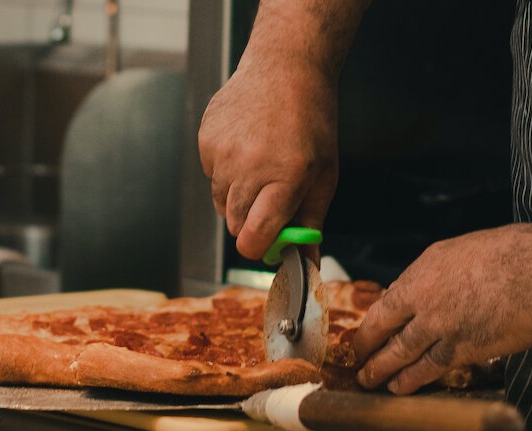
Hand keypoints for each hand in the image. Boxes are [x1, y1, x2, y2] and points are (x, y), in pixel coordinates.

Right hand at [198, 61, 339, 259]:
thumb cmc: (311, 120)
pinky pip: (210, 176)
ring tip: (261, 166)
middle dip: (252, 223)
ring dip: (238, 197)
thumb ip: (311, 220)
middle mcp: (249, 166)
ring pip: (221, 202)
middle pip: (235, 225)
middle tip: (271, 201)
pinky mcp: (205, 140)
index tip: (268, 245)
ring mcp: (222, 153)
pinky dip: (226, 172)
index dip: (259, 248)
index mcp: (285, 177)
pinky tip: (246, 146)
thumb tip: (306, 262)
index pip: (254, 237)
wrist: (285, 67)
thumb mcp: (325, 173)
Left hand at [352, 225, 531, 393]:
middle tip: (357, 357)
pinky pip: (428, 368)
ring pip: (400, 351)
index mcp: (427, 266)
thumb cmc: (520, 254)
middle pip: (384, 325)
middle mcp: (425, 295)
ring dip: (382, 368)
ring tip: (370, 379)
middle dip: (367, 345)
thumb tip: (440, 283)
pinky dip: (411, 379)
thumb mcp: (470, 248)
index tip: (371, 327)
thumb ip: (448, 270)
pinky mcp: (462, 348)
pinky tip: (400, 387)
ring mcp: (440, 324)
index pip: (391, 296)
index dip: (378, 317)